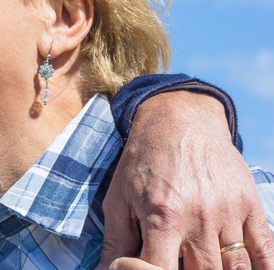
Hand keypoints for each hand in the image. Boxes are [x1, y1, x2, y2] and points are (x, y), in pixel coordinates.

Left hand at [99, 91, 273, 269]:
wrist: (179, 120)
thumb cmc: (143, 161)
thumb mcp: (120, 196)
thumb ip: (115, 240)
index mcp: (163, 216)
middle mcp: (199, 217)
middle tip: (177, 264)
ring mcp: (228, 213)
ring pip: (235, 268)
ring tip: (200, 265)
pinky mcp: (249, 206)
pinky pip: (265, 249)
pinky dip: (262, 266)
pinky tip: (251, 269)